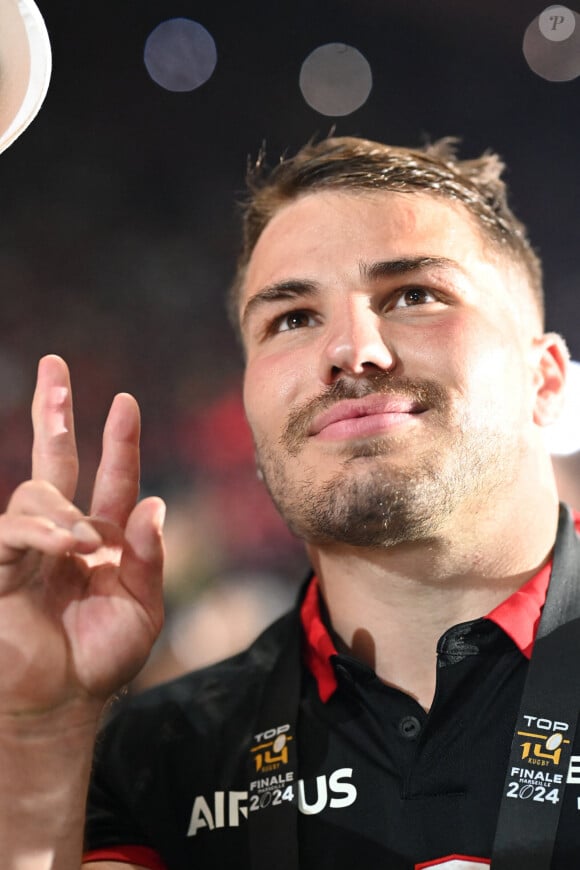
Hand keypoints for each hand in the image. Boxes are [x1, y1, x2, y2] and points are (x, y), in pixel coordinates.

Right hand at [0, 355, 164, 720]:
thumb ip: (149, 558)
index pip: (112, 479)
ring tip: (85, 544)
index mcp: (103, 538)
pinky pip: (11, 531)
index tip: (124, 403)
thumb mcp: (141, 608)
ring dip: (63, 510)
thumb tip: (155, 504)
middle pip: (54, 460)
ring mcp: (28, 547)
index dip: (118, 442)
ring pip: (35, 492)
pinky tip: (67, 543)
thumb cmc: (100, 658)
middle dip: (52, 413)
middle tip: (52, 365)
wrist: (61, 704)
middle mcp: (64, 533)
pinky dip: (40, 530)